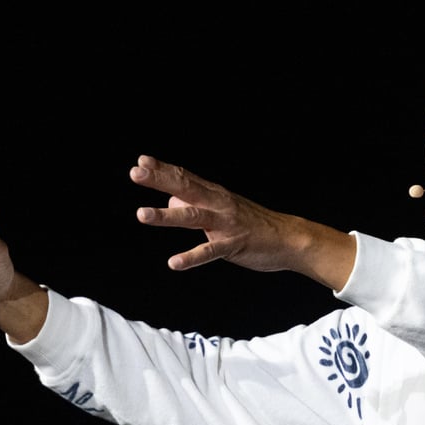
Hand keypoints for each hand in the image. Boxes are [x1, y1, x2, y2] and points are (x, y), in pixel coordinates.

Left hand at [131, 156, 354, 289]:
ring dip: (167, 215)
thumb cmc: (252, 224)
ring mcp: (225, 224)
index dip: (162, 169)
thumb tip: (171, 202)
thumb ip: (196, 204)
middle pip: (184, 188)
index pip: (184, 177)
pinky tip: (174, 262)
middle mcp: (218, 203)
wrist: (289, 238)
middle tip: (135, 173)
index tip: (141, 162)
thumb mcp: (222, 209)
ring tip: (141, 214)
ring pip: (192, 217)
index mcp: (214, 194)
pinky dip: (191, 256)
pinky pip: (209, 251)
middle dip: (159, 180)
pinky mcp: (233, 245)